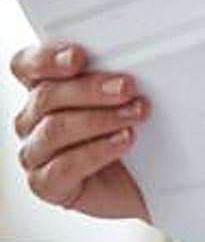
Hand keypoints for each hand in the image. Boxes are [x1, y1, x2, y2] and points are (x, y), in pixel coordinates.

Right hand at [10, 42, 150, 220]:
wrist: (141, 180)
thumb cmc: (130, 134)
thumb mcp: (124, 98)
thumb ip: (115, 77)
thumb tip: (135, 61)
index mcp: (44, 89)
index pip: (26, 66)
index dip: (46, 59)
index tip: (78, 56)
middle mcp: (33, 120)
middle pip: (45, 96)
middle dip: (91, 89)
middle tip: (127, 87)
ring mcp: (35, 153)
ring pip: (55, 130)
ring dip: (101, 119)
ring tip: (134, 115)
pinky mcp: (46, 184)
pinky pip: (64, 166)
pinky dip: (98, 151)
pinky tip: (123, 141)